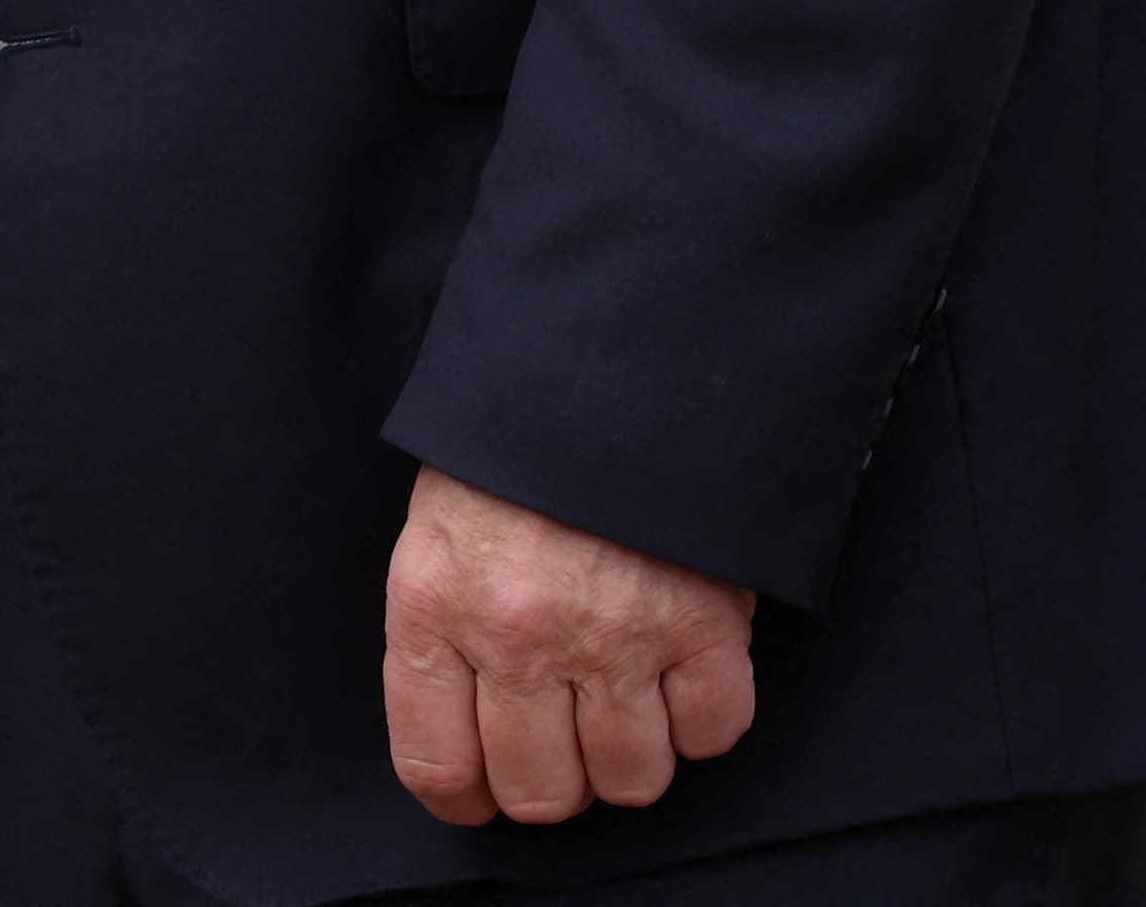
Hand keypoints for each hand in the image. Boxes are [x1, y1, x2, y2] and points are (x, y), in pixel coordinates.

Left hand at [382, 467, 759, 826]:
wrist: (613, 349)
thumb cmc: (518, 432)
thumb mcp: (443, 518)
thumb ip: (448, 622)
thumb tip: (470, 727)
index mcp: (432, 603)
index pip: (435, 762)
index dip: (466, 795)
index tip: (484, 791)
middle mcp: (515, 634)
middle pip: (541, 791)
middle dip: (556, 781)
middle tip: (568, 740)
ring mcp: (614, 635)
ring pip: (631, 779)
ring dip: (634, 754)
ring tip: (630, 698)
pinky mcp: (703, 622)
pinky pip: (713, 731)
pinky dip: (705, 717)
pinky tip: (686, 669)